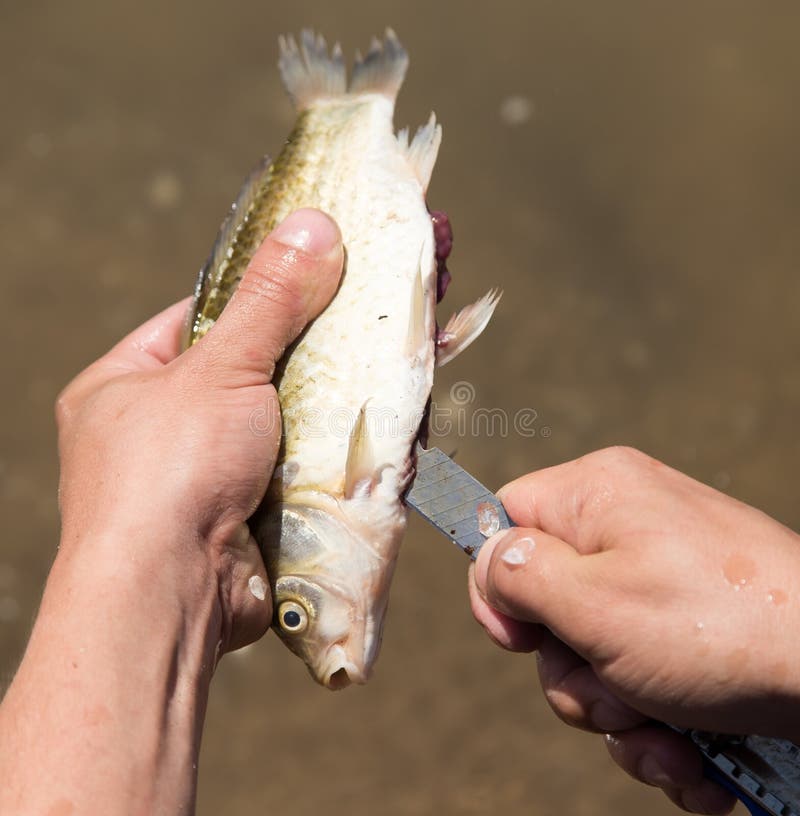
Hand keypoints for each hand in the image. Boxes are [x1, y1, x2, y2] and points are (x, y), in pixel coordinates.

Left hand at [56, 207, 342, 651]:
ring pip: (282, 424)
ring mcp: (202, 479)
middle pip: (249, 371)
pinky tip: (375, 428)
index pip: (199, 318)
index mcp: (126, 385)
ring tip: (382, 369)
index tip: (316, 276)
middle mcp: (158, 432)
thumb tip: (315, 225)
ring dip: (329, 405)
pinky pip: (297, 468)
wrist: (172, 599)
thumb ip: (269, 300)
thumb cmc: (171, 472)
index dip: (259, 295)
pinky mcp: (242, 517)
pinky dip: (333, 451)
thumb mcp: (220, 368)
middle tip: (367, 320)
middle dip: (308, 352)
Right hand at [469, 446, 799, 813]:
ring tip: (666, 734)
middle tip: (615, 693)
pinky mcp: (693, 630)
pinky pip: (641, 678)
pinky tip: (692, 754)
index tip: (518, 638)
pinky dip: (657, 727)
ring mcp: (663, 582)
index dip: (498, 582)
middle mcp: (627, 529)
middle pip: (547, 603)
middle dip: (572, 671)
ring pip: (593, 655)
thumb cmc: (717, 628)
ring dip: (617, 712)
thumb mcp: (593, 601)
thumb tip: (488, 561)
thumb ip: (518, 575)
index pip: (506, 519)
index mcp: (596, 495)